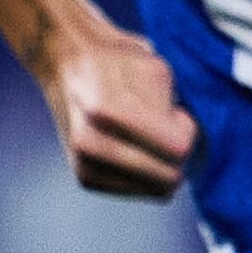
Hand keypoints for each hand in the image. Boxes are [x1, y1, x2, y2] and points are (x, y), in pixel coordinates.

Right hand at [37, 18, 194, 198]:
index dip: (187, 130)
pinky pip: (138, 191)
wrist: (64, 62)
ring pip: (156, 191)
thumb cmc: (113, 61)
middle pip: (168, 179)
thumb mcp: (154, 69)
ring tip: (147, 137)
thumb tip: (185, 143)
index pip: (178, 149)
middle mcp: (91, 143)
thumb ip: (173, 107)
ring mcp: (84, 163)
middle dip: (177, 155)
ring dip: (161, 166)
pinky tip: (133, 147)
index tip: (175, 114)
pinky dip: (144, 174)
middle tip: (166, 129)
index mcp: (110, 111)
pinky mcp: (83, 177)